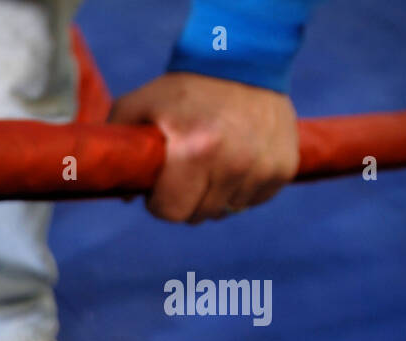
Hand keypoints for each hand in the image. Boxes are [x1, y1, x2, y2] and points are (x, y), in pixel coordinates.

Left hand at [109, 73, 298, 223]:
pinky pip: (255, 200)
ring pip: (227, 210)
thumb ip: (121, 150)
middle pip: (198, 215)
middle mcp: (233, 163)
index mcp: (194, 151)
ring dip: (216, 194)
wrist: (243, 59)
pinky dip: (243, 188)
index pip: (171, 212)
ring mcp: (263, 166)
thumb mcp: (138, 107)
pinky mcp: (284, 167)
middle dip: (186, 198)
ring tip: (212, 161)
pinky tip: (236, 160)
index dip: (160, 201)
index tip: (161, 183)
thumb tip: (127, 195)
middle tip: (186, 170)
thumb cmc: (183, 88)